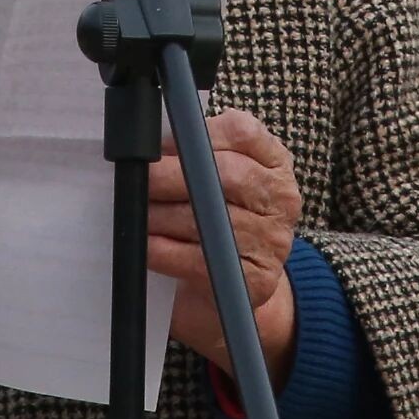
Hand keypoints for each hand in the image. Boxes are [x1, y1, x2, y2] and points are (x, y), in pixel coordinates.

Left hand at [147, 108, 302, 378]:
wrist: (230, 287)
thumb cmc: (214, 221)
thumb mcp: (215, 180)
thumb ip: (195, 157)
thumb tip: (149, 147)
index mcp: (273, 162)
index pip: (243, 132)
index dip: (197, 136)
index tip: (162, 147)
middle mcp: (281, 197)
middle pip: (227, 175)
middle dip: (172, 176)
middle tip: (139, 180)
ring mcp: (273, 240)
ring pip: (209, 220)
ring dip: (162, 216)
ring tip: (137, 213)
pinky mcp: (257, 279)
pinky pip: (200, 260)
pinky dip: (165, 251)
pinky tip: (146, 245)